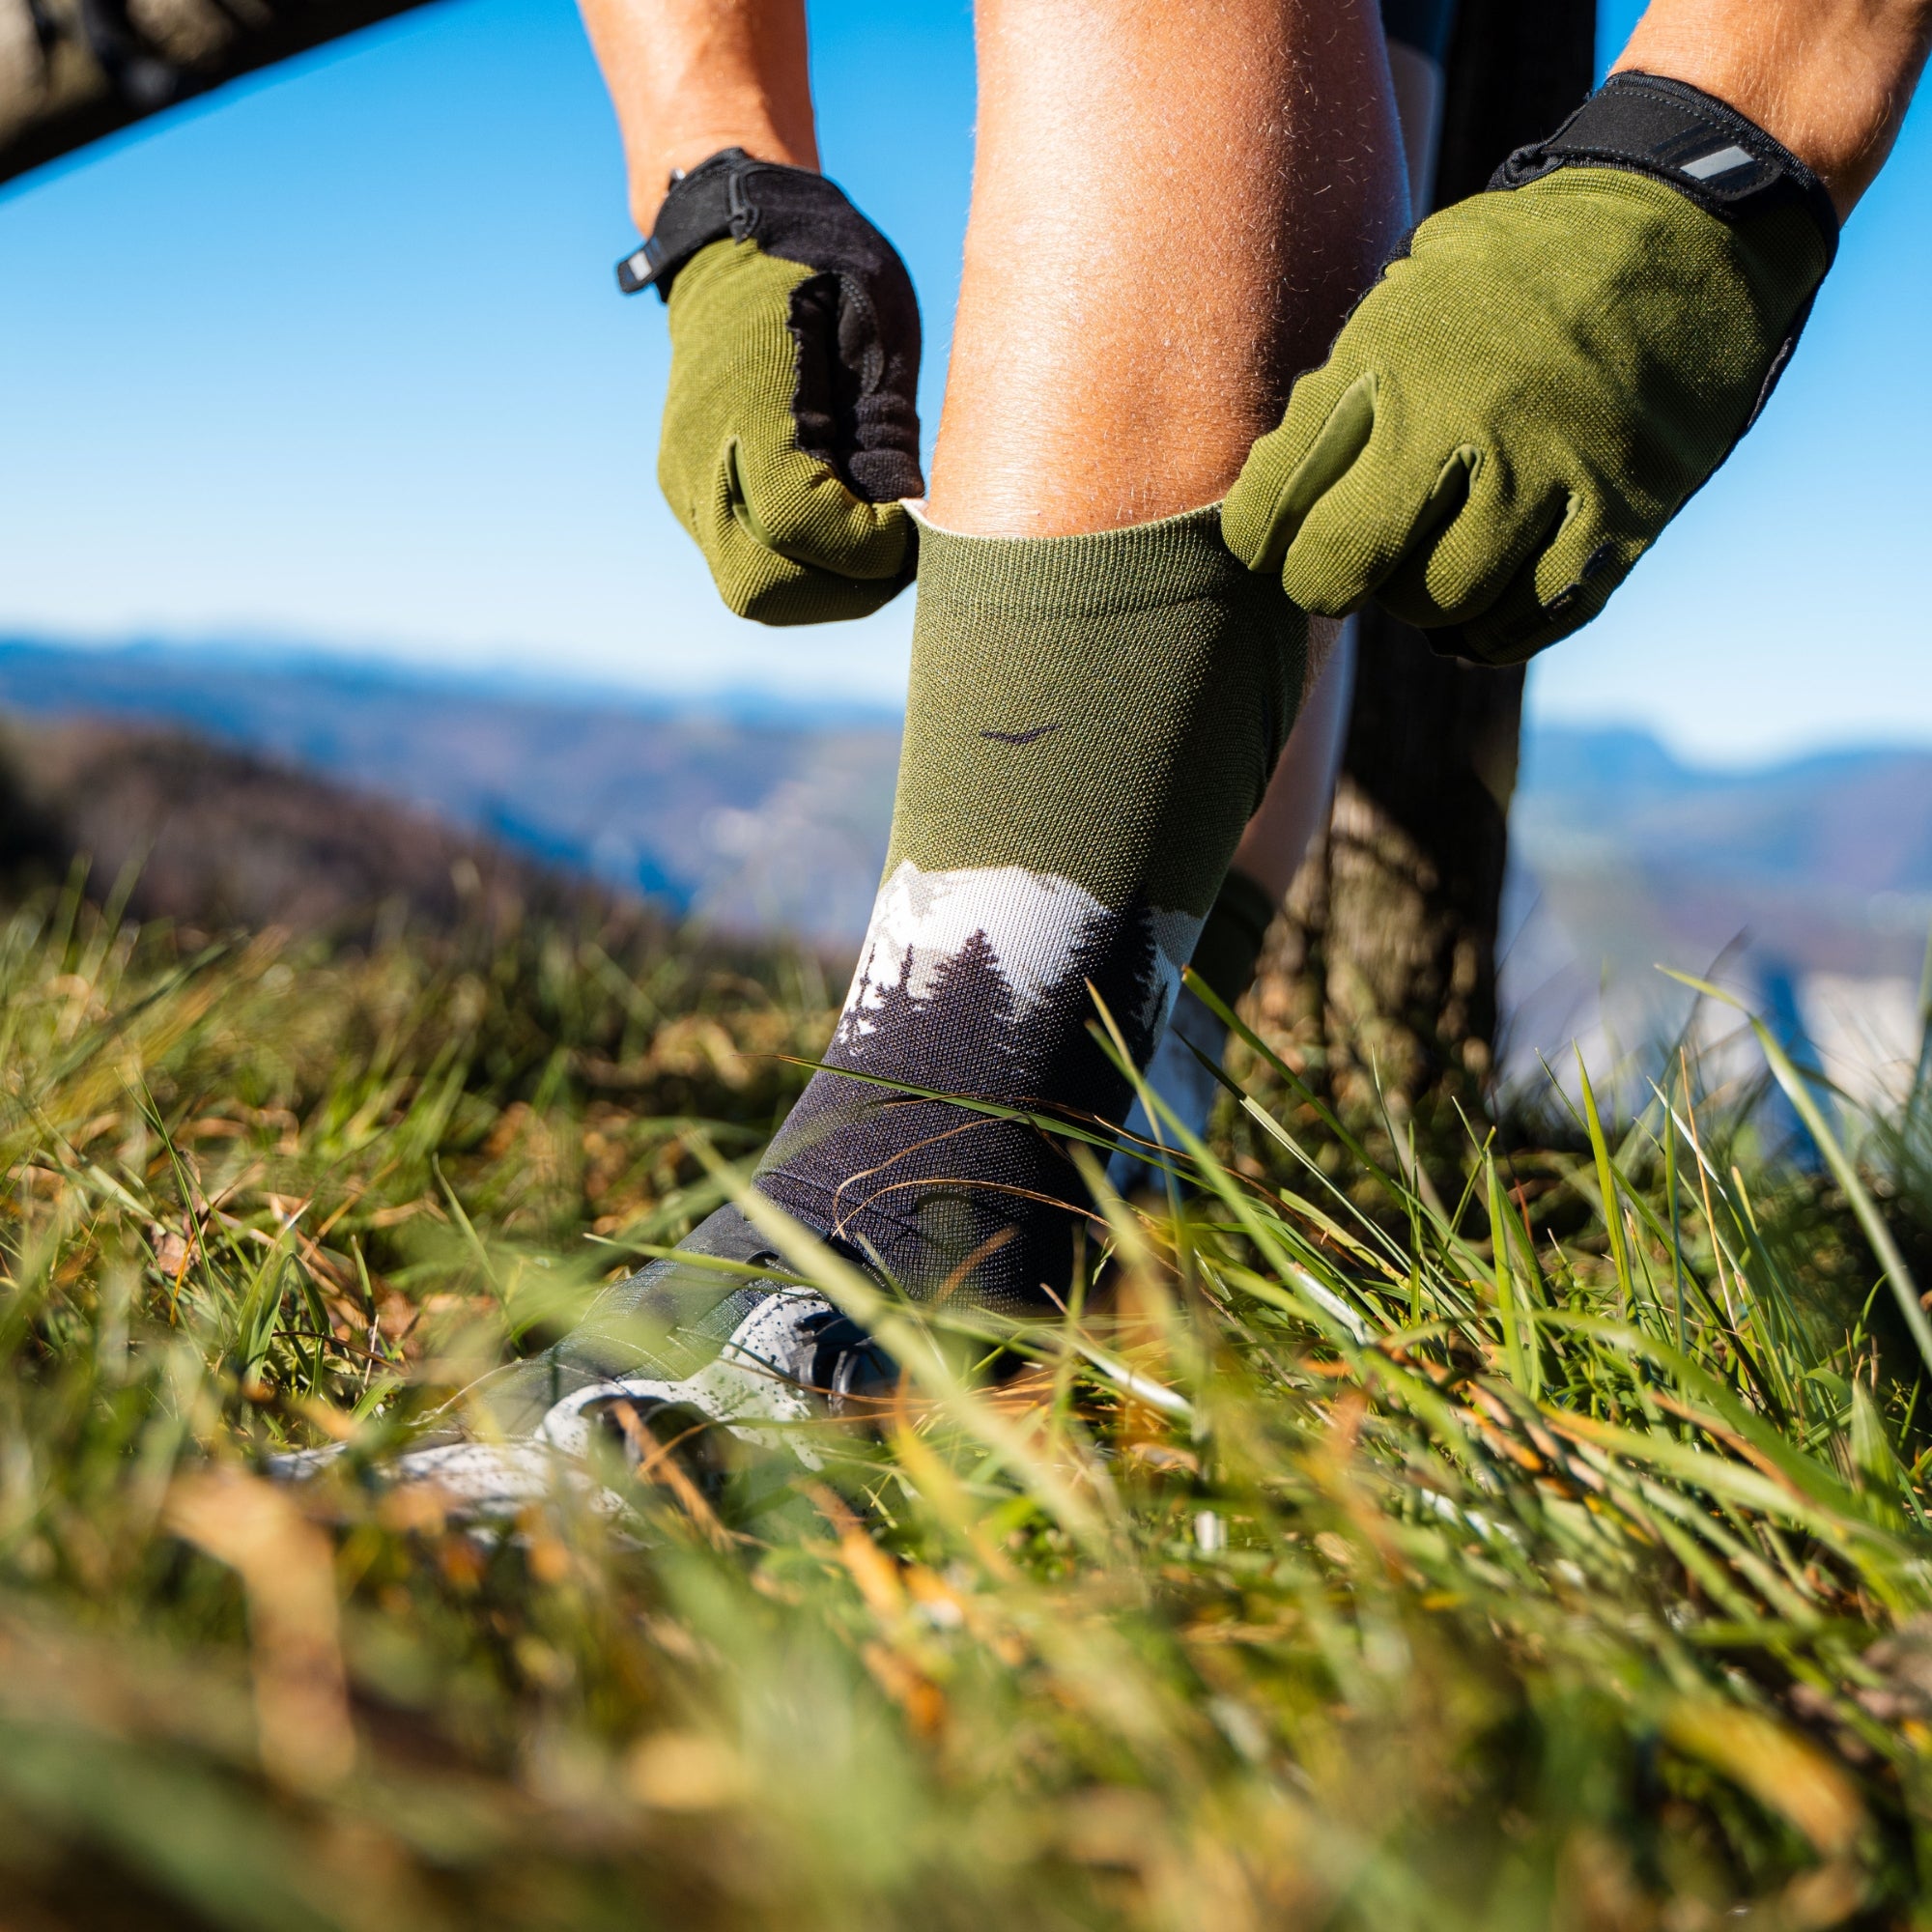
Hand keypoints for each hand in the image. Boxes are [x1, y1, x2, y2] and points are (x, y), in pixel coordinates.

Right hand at [649, 151, 923, 624]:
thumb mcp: (877, 327)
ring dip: (826, 586)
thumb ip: (887, 432)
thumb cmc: (820, 268)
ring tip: (873, 537)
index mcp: (744, 404)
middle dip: (846, 587)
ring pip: (756, 592)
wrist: (732, 240)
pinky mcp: (692, 499)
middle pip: (766, 587)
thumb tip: (901, 521)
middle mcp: (699, 459)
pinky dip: (805, 566)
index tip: (912, 521)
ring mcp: (687, 486)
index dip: (869, 547)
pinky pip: (750, 565)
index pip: (799, 527)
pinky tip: (840, 524)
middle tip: (897, 546)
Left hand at [1222, 80, 1833, 665]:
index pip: (1272, 504)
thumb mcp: (1411, 296)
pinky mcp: (1622, 516)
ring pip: (1438, 604)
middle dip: (1328, 582)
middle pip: (1345, 569)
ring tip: (1425, 565)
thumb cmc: (1523, 271)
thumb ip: (1345, 393)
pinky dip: (1492, 628)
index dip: (1261, 538)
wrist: (1691, 224)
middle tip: (1342, 569)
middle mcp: (1465, 422)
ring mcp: (1549, 474)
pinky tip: (1481, 602)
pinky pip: (1527, 620)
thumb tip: (1277, 492)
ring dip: (1419, 601)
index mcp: (1392, 361)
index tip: (1273, 540)